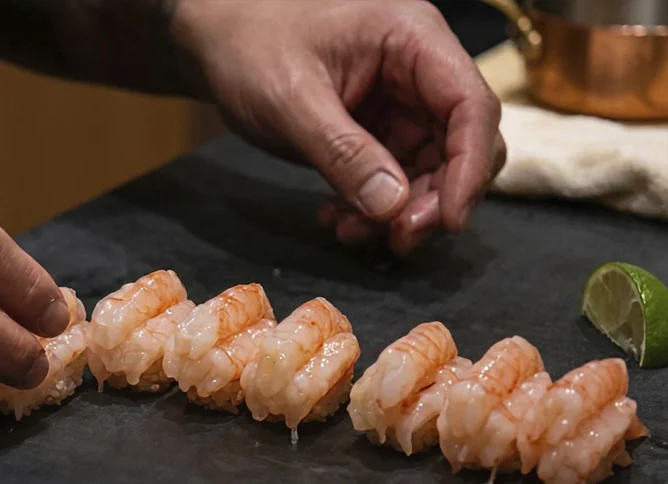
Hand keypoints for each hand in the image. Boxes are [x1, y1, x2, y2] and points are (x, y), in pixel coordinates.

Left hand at [171, 0, 505, 253]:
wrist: (216, 43)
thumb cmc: (250, 47)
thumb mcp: (291, 101)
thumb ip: (344, 153)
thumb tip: (393, 206)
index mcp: (412, 39)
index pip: (471, 105)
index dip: (470, 168)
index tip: (447, 221)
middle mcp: (418, 69)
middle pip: (462, 144)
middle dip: (435, 199)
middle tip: (396, 239)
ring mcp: (401, 102)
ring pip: (431, 170)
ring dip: (399, 213)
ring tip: (350, 232)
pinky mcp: (378, 131)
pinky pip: (395, 179)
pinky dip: (373, 208)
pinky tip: (338, 218)